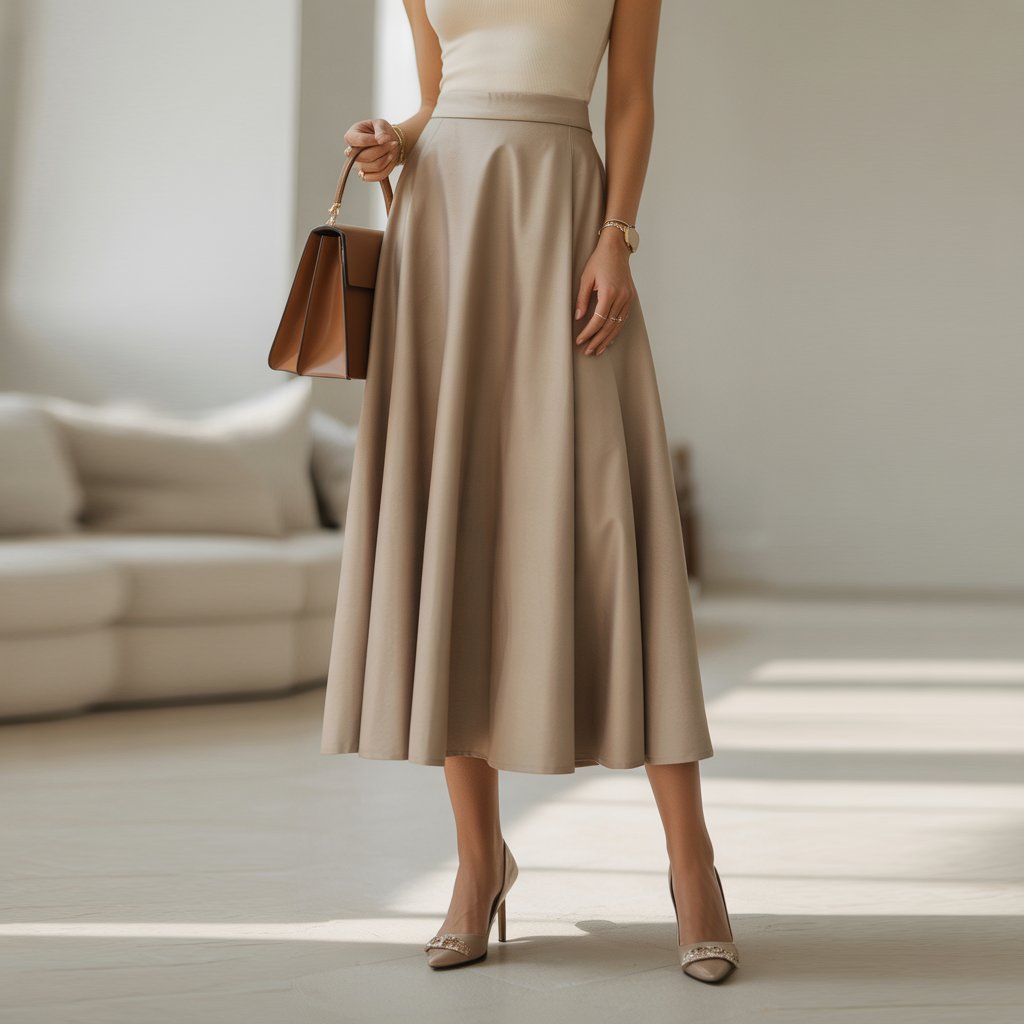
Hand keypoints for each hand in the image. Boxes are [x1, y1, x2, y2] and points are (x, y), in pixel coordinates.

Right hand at [343, 118, 400, 181]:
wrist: (386, 143)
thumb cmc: (380, 132)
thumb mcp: (380, 124)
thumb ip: (380, 130)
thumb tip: (380, 140)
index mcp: (350, 137)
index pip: (360, 141)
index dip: (374, 140)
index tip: (386, 138)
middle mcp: (351, 154)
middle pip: (366, 156)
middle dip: (383, 149)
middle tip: (394, 143)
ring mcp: (357, 166)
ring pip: (374, 166)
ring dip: (387, 158)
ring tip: (393, 150)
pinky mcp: (365, 176)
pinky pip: (377, 177)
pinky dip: (387, 169)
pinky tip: (391, 160)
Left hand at [574, 229, 635, 355]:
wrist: (616, 248)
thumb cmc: (599, 260)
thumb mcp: (586, 278)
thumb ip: (582, 298)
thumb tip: (578, 317)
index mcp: (609, 292)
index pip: (598, 320)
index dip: (588, 332)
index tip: (580, 341)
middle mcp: (621, 297)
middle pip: (609, 326)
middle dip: (598, 341)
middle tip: (588, 352)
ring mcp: (628, 298)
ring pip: (618, 325)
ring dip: (607, 339)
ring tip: (598, 350)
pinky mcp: (630, 298)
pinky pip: (623, 319)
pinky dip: (616, 330)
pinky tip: (609, 339)